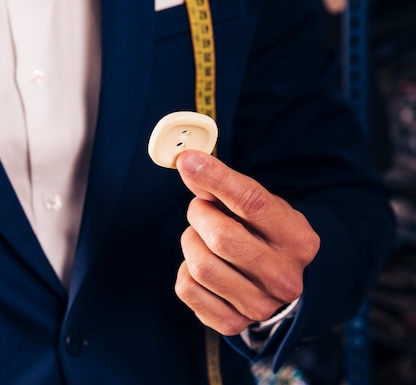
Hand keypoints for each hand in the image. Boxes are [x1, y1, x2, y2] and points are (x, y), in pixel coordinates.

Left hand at [174, 150, 319, 335]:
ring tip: (203, 238)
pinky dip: (186, 271)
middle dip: (200, 214)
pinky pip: (187, 289)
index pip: (252, 203)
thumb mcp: (263, 209)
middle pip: (220, 236)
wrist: (284, 286)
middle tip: (201, 209)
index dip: (216, 178)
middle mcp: (284, 277)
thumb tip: (189, 163)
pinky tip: (203, 265)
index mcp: (298, 240)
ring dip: (191, 241)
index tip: (188, 161)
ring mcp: (259, 305)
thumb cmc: (267, 238)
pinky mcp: (232, 323)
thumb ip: (228, 186)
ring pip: (199, 264)